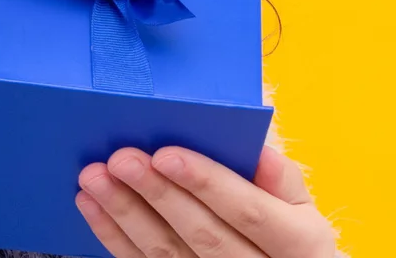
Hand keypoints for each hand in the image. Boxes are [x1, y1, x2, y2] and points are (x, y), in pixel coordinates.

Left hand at [76, 145, 337, 256]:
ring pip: (168, 254)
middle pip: (203, 234)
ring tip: (94, 177)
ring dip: (126, 214)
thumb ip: (282, 180)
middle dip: (158, 195)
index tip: (167, 154)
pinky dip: (115, 237)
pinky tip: (93, 207)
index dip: (208, 183)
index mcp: (299, 244)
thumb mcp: (303, 211)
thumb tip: (258, 148)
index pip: (250, 212)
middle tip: (120, 159)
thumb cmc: (289, 238)